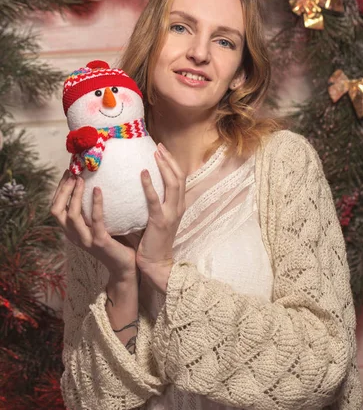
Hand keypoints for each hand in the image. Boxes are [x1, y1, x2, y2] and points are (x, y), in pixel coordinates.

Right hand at [51, 170, 137, 280]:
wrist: (127, 265)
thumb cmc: (116, 241)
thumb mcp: (99, 223)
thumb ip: (94, 209)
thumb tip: (98, 180)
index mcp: (72, 230)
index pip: (56, 208)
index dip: (59, 190)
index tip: (68, 172)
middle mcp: (74, 235)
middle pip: (56, 210)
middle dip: (62, 190)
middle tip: (73, 173)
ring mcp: (85, 239)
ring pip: (72, 214)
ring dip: (75, 195)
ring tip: (82, 179)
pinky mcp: (99, 241)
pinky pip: (95, 219)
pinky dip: (95, 203)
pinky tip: (98, 190)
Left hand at [136, 143, 185, 288]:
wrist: (156, 263)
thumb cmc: (152, 241)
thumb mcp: (156, 218)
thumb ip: (152, 202)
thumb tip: (135, 186)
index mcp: (178, 205)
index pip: (180, 178)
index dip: (173, 162)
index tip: (162, 149)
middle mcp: (178, 207)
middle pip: (179, 176)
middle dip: (170, 159)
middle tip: (159, 146)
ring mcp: (171, 214)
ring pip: (173, 184)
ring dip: (165, 166)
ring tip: (155, 153)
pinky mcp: (160, 222)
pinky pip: (155, 200)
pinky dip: (150, 184)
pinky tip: (143, 172)